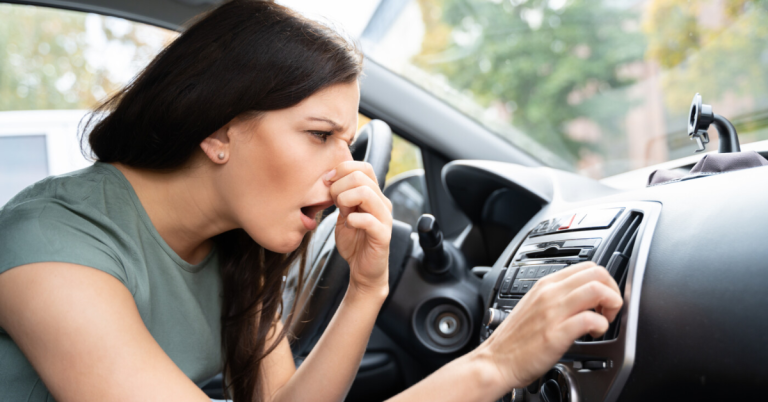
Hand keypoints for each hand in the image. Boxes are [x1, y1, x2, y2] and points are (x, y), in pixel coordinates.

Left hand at [327, 161, 392, 294]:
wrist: (362, 269)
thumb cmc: (354, 241)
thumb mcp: (344, 213)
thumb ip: (340, 196)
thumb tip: (328, 178)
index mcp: (373, 195)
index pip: (364, 167)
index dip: (343, 169)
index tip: (328, 181)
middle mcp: (382, 203)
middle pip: (361, 177)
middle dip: (339, 186)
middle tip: (334, 202)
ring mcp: (384, 218)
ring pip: (366, 193)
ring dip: (345, 200)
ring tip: (342, 213)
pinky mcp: (383, 235)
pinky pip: (368, 220)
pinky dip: (353, 220)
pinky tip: (349, 225)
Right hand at [477, 262, 622, 390]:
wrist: (496, 361)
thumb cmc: (515, 340)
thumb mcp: (535, 306)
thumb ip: (557, 298)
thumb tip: (582, 297)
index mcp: (545, 285)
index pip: (587, 266)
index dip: (604, 281)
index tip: (603, 300)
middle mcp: (550, 293)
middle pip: (597, 273)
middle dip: (613, 291)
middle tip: (608, 310)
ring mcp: (552, 312)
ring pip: (597, 289)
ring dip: (611, 305)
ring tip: (604, 321)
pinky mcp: (556, 334)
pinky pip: (590, 319)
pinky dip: (602, 326)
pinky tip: (594, 334)